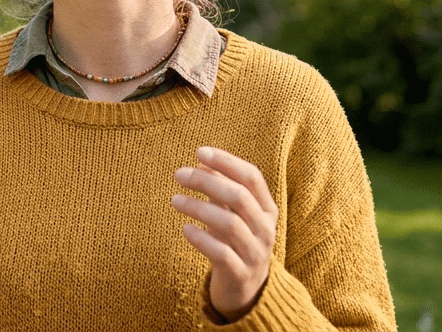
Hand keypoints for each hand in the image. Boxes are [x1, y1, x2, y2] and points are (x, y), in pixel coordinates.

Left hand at [171, 146, 277, 322]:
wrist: (245, 290)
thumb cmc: (234, 240)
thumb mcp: (231, 211)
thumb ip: (220, 187)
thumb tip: (201, 163)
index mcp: (267, 209)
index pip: (252, 177)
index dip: (226, 161)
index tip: (199, 151)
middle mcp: (266, 229)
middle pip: (239, 196)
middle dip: (206, 181)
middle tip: (179, 174)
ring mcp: (256, 254)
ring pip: (230, 224)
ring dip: (198, 207)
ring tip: (175, 200)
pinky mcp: (241, 275)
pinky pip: (222, 254)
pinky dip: (202, 238)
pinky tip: (186, 229)